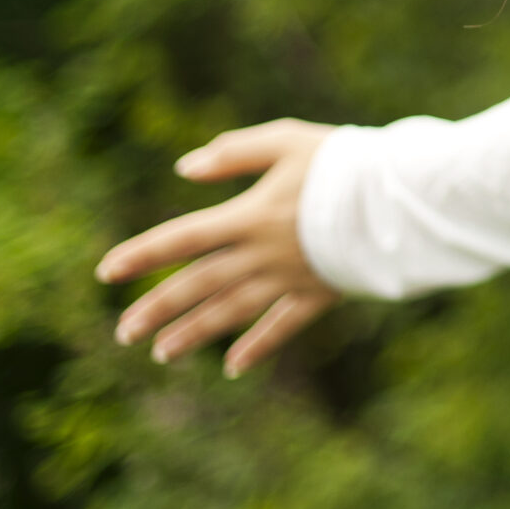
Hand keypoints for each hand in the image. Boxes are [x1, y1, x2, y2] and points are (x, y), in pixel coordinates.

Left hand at [97, 119, 341, 376]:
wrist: (404, 199)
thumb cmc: (346, 162)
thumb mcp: (287, 140)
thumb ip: (234, 153)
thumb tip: (186, 168)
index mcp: (248, 215)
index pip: (181, 239)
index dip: (142, 255)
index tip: (106, 274)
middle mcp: (262, 254)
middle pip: (198, 285)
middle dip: (157, 309)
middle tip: (123, 333)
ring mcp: (290, 278)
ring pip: (231, 312)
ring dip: (194, 333)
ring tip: (161, 354)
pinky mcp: (320, 292)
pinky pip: (282, 326)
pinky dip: (257, 347)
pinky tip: (233, 368)